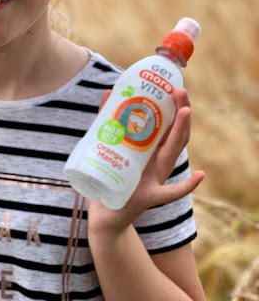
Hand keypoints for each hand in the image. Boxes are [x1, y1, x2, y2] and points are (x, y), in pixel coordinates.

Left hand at [87, 88, 204, 235]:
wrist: (104, 216)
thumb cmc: (109, 179)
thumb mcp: (110, 148)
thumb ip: (109, 123)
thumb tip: (109, 93)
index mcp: (149, 152)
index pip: (167, 126)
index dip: (174, 107)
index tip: (176, 88)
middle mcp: (156, 164)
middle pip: (174, 136)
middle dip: (179, 113)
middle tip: (181, 93)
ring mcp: (155, 179)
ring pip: (171, 155)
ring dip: (179, 133)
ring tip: (185, 113)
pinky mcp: (148, 197)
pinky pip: (170, 192)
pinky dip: (187, 185)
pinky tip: (200, 175)